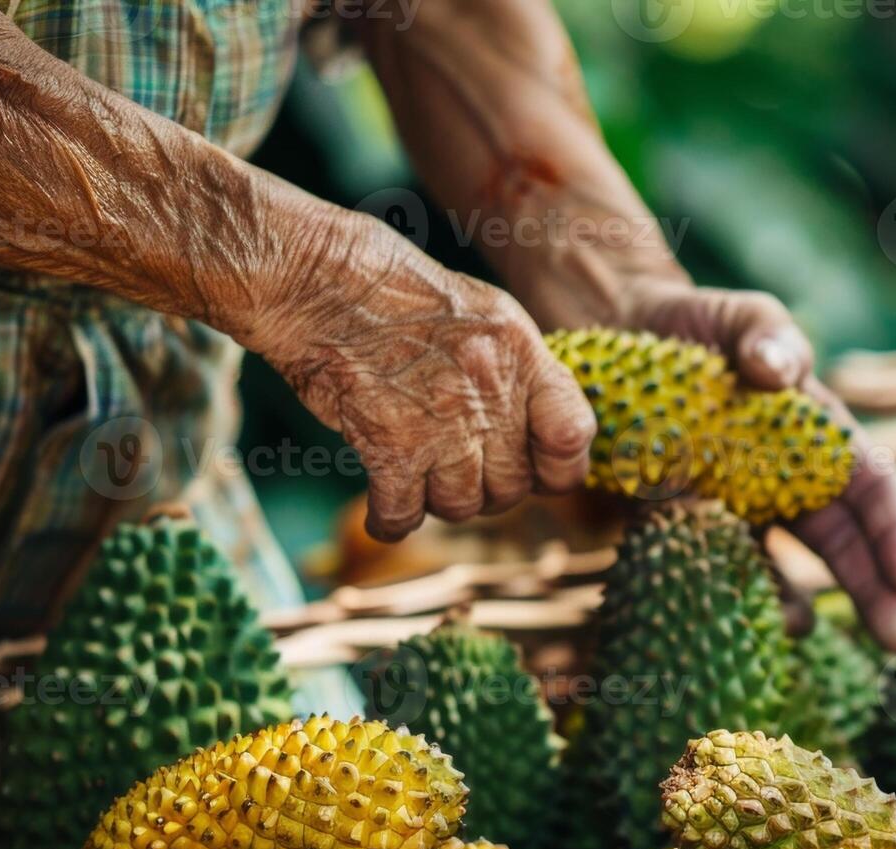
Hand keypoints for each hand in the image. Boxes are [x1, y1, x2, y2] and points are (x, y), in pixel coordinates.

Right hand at [248, 216, 595, 541]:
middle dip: (487, 489)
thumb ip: (520, 375)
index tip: (539, 471)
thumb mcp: (485, 316)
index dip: (558, 469)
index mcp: (521, 355)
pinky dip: (391, 520)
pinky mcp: (389, 445)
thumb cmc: (398, 295)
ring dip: (439, 501)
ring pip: (462, 506)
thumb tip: (547, 436)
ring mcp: (441, 422)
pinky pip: (403, 515)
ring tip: (421, 476)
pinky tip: (385, 508)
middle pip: (512, 486)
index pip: (572, 438)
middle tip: (459, 468)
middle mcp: (489, 391)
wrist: (323, 280)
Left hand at [624, 278, 895, 649]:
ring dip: (801, 605)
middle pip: (840, 541)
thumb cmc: (695, 322)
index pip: (870, 486)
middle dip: (875, 590)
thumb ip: (766, 335)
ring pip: (781, 567)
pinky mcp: (677, 523)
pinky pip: (708, 569)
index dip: (893, 529)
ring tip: (809, 638)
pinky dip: (727, 600)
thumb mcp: (738, 315)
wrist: (620, 333)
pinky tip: (735, 627)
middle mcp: (781, 479)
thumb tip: (779, 370)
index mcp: (814, 434)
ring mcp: (732, 507)